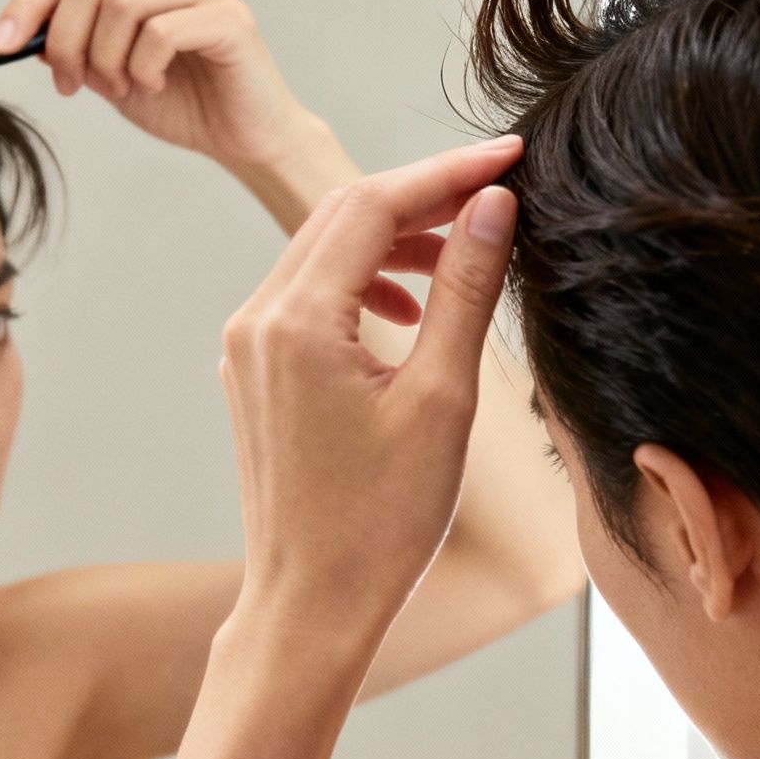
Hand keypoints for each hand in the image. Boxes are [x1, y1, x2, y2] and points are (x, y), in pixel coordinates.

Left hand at [0, 0, 331, 177]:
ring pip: (120, 3)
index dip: (27, 3)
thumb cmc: (183, 102)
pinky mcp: (228, 17)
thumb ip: (72, 47)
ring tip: (123, 87)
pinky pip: (159, 32)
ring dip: (106, 58)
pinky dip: (143, 68)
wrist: (244, 140)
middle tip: (72, 85)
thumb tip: (22, 33)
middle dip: (66, 41)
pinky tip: (155, 84)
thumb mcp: (109, 73)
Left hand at [217, 136, 521, 634]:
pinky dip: (365, 282)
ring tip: (464, 254)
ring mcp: (247, 347)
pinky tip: (410, 312)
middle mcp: (256, 321)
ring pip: (323, 251)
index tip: (512, 154)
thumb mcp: (443, 400)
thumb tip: (492, 206)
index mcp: (296, 322)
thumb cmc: (381, 522)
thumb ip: (465, 290)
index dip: (447, 170)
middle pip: (340, 215)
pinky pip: (309, 295)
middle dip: (422, 194)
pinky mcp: (255, 373)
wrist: (313, 604)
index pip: (372, 203)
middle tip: (497, 188)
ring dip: (394, 239)